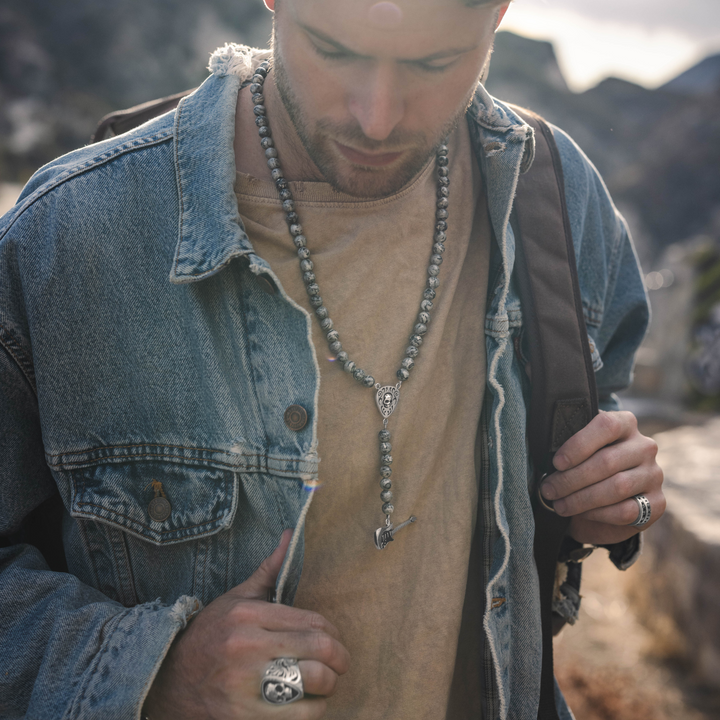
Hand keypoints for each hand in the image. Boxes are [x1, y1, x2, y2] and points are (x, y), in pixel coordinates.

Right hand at [143, 530, 349, 719]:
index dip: (333, 632)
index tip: (335, 639)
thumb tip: (290, 536)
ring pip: (312, 682)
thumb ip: (268, 571)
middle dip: (340, 659)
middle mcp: (247, 646)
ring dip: (329, 686)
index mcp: (249, 615)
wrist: (166, 680)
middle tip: (341, 664)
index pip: (312, 621)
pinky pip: (297, 715)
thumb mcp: (235, 599)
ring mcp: (245, 683)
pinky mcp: (243, 715)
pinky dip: (313, 710)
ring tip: (327, 684)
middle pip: (318, 649)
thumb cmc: (208, 636)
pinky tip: (310, 704)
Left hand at [540, 411, 664, 544]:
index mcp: (625, 423)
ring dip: (581, 499)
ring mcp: (654, 474)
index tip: (556, 463)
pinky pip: (626, 510)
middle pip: (607, 461)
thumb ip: (569, 445)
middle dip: (571, 479)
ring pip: (616, 487)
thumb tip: (546, 452)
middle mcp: (644, 446)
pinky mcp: (658, 502)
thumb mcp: (577, 451)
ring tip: (559, 504)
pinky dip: (598, 514)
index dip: (579, 444)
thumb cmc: (584, 466)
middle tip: (548, 489)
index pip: (606, 426)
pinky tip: (581, 513)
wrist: (606, 500)